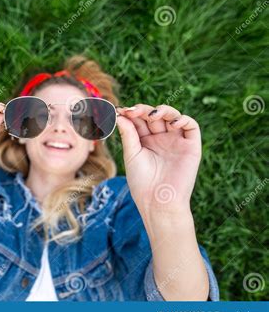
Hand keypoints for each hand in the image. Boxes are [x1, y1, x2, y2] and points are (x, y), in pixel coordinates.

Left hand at [116, 104, 201, 221]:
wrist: (158, 201)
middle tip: (133, 111)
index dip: (132, 113)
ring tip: (152, 115)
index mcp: (145, 141)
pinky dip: (184, 119)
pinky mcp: (191, 146)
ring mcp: (176, 141)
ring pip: (172, 116)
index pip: (140, 120)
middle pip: (154, 116)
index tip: (121, 111)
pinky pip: (191, 126)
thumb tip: (120, 115)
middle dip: (144, 110)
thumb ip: (128, 134)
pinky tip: (173, 122)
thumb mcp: (132, 155)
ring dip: (163, 111)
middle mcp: (161, 139)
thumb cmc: (142, 182)